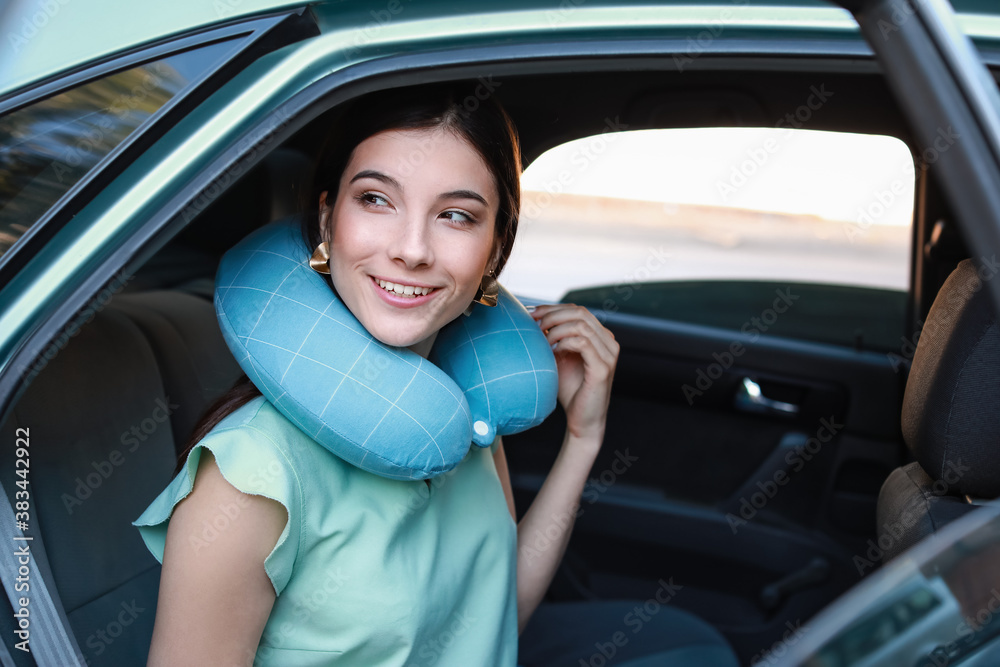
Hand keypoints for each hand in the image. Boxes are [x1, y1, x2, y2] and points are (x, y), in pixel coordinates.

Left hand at [531, 304, 618, 441]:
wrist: (582, 420)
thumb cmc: (570, 390)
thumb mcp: (559, 358)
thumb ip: (553, 338)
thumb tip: (533, 317)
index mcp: (600, 337)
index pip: (578, 311)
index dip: (554, 308)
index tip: (531, 313)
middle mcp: (609, 342)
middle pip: (581, 313)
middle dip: (553, 314)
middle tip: (533, 324)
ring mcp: (609, 355)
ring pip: (581, 325)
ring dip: (557, 329)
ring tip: (542, 340)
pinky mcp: (603, 368)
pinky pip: (583, 343)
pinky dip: (564, 342)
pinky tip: (552, 351)